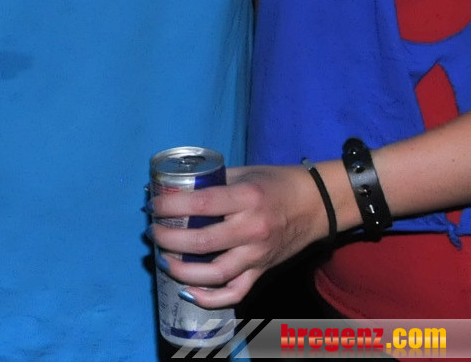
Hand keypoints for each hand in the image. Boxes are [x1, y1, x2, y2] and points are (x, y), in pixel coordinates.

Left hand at [147, 164, 331, 307]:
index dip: (170, 207)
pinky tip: (187, 293)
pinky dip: (210, 298)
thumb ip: (211, 182)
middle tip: (152, 232)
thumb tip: (169, 186)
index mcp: (246, 198)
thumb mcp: (244, 173)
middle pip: (202, 243)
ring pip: (216, 273)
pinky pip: (235, 292)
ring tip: (163, 259)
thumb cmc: (276, 183)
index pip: (201, 204)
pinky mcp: (263, 270)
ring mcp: (258, 254)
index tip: (152, 206)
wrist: (318, 204)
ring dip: (182, 271)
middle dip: (168, 240)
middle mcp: (252, 229)